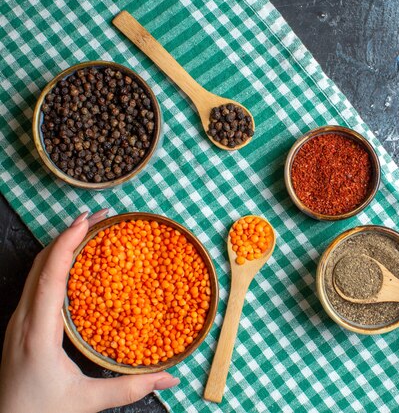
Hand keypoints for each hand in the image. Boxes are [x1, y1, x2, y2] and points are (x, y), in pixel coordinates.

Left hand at [0, 210, 179, 412]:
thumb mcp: (87, 402)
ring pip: (36, 271)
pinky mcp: (20, 326)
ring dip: (61, 247)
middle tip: (99, 217)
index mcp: (37, 333)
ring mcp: (18, 322)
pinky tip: (74, 263)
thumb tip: (168, 378)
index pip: (49, 277)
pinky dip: (55, 263)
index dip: (66, 245)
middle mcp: (22, 321)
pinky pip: (36, 283)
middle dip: (68, 235)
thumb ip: (130, 388)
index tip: (86, 222)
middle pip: (41, 264)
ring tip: (89, 231)